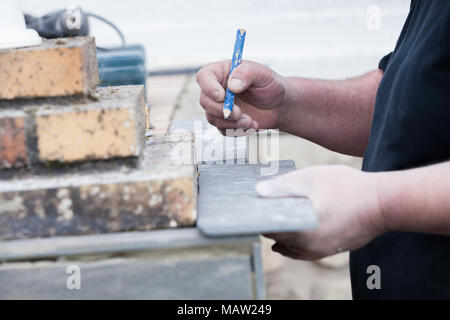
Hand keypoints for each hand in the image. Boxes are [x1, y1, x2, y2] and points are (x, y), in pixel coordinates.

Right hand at [196, 60, 288, 133]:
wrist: (279, 106)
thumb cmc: (270, 85)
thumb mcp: (263, 74)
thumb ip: (247, 73)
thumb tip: (232, 85)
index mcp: (222, 73)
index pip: (204, 77)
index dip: (208, 87)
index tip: (222, 96)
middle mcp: (217, 90)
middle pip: (205, 101)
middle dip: (220, 110)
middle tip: (239, 114)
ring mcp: (220, 107)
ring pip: (212, 118)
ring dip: (232, 123)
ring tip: (250, 121)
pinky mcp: (225, 122)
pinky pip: (223, 130)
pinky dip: (238, 130)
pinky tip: (252, 125)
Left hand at [256, 165, 386, 259]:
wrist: (384, 203)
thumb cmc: (347, 187)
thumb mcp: (311, 179)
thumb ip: (283, 186)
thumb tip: (258, 191)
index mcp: (300, 230)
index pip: (268, 228)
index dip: (259, 216)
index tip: (254, 206)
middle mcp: (308, 246)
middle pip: (278, 237)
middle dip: (271, 223)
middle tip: (265, 207)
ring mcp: (320, 251)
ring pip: (291, 245)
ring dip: (283, 232)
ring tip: (278, 215)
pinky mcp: (331, 250)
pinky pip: (305, 249)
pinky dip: (296, 239)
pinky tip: (293, 228)